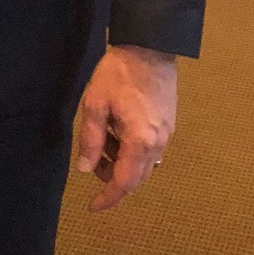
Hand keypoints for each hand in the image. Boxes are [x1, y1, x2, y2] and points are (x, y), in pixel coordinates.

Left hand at [76, 45, 176, 212]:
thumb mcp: (95, 104)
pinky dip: (131, 151)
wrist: (150, 48)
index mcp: (140, 142)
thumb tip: (85, 169)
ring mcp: (167, 134)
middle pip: (136, 177)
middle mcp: (159, 143)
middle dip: (112, 178)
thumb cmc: (118, 74)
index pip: (124, 182)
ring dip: (121, 162)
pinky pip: (150, 150)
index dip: (108, 198)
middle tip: (91, 161)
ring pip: (143, 164)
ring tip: (102, 140)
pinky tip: (117, 131)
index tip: (93, 207)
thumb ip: (90, 139)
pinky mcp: (168, 124)